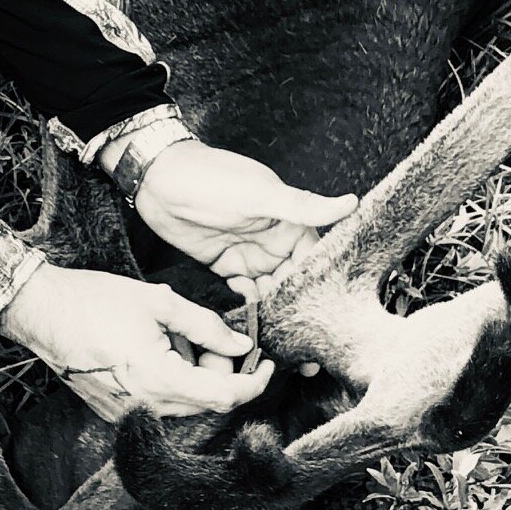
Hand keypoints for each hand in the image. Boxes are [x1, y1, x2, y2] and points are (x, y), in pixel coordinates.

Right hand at [0, 261, 274, 423]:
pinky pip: (159, 402)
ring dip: (195, 374)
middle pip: (206, 402)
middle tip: (210, 335)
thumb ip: (206, 326)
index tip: (267, 363)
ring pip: (183, 403)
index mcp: (160, 379)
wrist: (40, 311)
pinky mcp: (114, 410)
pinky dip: (171, 379)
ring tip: (174, 335)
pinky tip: (155, 348)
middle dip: (221, 371)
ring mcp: (127, 412)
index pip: (226, 397)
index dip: (254, 382)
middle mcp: (145, 406)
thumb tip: (241, 343)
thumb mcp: (159, 302)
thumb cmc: (93, 300)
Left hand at [109, 134, 356, 301]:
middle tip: (295, 332)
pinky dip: (245, 303)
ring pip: (268, 292)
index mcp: (289, 222)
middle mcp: (272, 241)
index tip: (319, 312)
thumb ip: (302, 207)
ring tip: (267, 323)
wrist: (160, 179)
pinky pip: (242, 293)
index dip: (316, 286)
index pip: (312, 262)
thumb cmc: (212, 177)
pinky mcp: (224, 265)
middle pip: (292, 283)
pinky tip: (240, 302)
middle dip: (293, 306)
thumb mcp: (260, 194)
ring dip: (269, 308)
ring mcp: (248, 255)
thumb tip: (350, 202)